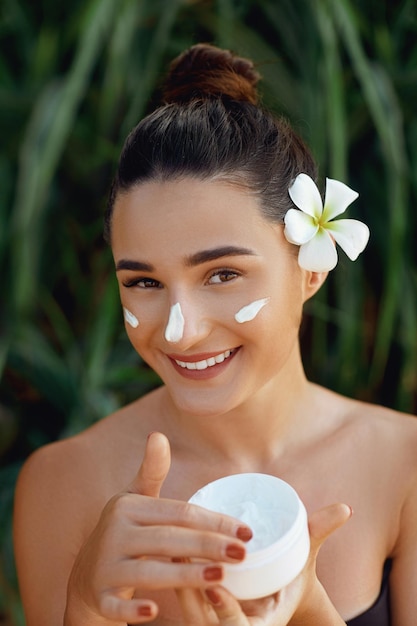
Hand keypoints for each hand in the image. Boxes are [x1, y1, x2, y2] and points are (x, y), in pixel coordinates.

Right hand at [65, 432, 251, 624]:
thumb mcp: (134, 499)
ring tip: (220, 576)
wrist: (85, 576)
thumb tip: (158, 435)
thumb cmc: (124, 532)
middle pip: (168, 540)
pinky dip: (132, 611)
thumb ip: (151, 471)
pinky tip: (156, 612)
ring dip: (185, 576)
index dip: (214, 521)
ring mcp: (105, 567)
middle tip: (243, 552)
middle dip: (208, 546)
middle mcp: (114, 534)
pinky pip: (116, 605)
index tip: (246, 530)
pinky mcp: (98, 596)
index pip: (179, 513)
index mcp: (127, 507)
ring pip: (149, 572)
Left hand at [175, 503, 351, 624]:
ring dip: (179, 583)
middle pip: (205, 623)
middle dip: (192, 593)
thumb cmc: (290, 577)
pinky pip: (183, 602)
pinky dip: (175, 581)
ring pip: (189, 612)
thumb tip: (345, 507)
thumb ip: (317, 532)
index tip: (212, 585)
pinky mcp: (198, 612)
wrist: (277, 596)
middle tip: (182, 555)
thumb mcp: (304, 558)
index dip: (226, 612)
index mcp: (259, 625)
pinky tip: (167, 552)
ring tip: (171, 547)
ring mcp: (212, 623)